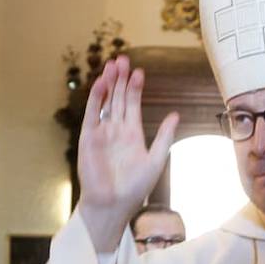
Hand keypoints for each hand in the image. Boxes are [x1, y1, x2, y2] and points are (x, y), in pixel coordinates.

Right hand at [76, 56, 178, 251]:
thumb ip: (164, 137)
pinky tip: (101, 83)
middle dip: (121, 80)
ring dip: (109, 84)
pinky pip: (92, 114)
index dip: (135, 88)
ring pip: (105, 102)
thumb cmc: (135, 188)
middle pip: (118, 98)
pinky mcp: (89, 138)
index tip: (139, 72)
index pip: (133, 105)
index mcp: (132, 134)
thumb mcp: (156, 159)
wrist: (114, 204)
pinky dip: (96, 98)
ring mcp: (102, 133)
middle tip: (124, 59)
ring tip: (113, 65)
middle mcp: (116, 130)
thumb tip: (175, 115)